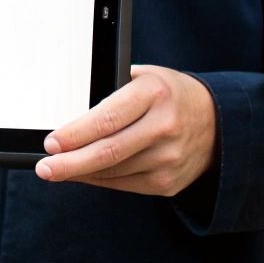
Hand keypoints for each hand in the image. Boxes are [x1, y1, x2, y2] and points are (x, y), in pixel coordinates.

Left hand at [34, 65, 217, 195]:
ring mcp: (169, 159)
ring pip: (113, 172)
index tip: (51, 143)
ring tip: (57, 170)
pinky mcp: (169, 182)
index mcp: (154, 94)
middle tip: (45, 168)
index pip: (108, 118)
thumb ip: (110, 91)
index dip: (76, 133)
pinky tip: (83, 174)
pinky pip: (124, 184)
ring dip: (80, 173)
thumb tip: (68, 115)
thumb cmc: (168, 94)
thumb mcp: (143, 78)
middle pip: (108, 152)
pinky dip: (99, 180)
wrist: (218, 121)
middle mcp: (165, 127)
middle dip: (70, 163)